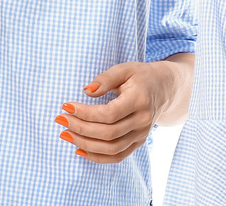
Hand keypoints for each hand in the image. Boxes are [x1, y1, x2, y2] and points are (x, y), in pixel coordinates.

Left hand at [54, 61, 179, 162]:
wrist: (164, 89)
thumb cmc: (141, 76)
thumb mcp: (125, 69)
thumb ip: (106, 78)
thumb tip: (87, 91)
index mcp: (140, 100)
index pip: (109, 114)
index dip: (86, 113)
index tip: (66, 106)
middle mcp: (143, 121)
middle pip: (108, 133)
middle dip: (80, 129)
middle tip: (60, 120)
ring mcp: (142, 135)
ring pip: (111, 149)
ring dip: (85, 144)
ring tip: (65, 134)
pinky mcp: (139, 143)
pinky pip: (117, 156)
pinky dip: (97, 157)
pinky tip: (80, 149)